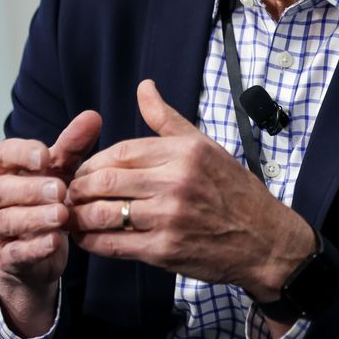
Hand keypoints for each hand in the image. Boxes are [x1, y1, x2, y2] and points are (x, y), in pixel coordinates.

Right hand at [0, 110, 102, 335]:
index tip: (46, 156)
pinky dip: (34, 247)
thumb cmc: (47, 195)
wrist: (41, 244)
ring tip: (62, 215)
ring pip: (5, 221)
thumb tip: (93, 115)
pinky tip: (54, 241)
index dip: (22, 154)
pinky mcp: (5, 256)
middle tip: (59, 189)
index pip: (0, 154)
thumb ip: (73, 144)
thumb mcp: (61, 168)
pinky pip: (15, 252)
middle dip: (29, 189)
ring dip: (34, 218)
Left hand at [67, 80, 315, 305]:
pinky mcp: (165, 250)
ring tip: (75, 215)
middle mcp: (176, 182)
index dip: (93, 162)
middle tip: (72, 193)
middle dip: (79, 187)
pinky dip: (93, 241)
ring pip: (103, 213)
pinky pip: (114, 244)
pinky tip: (89, 237)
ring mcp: (170, 217)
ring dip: (80, 215)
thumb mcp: (206, 148)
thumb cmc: (235, 192)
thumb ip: (168, 120)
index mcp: (185, 153)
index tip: (86, 172)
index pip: (119, 151)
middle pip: (104, 180)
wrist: (265, 241)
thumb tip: (144, 87)